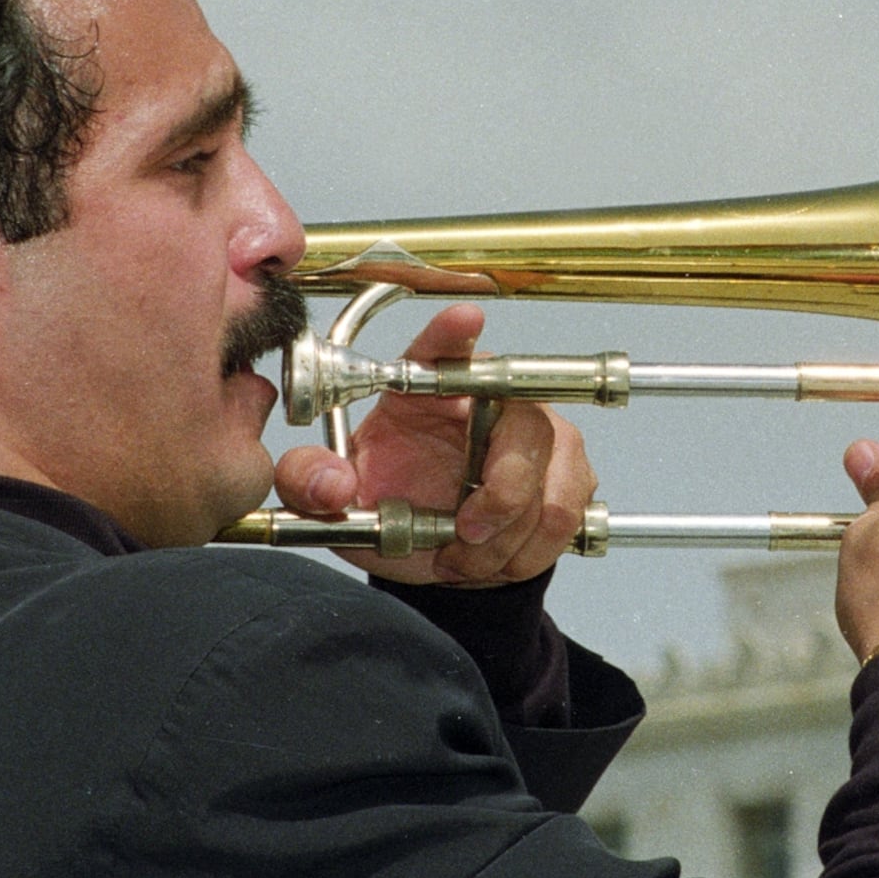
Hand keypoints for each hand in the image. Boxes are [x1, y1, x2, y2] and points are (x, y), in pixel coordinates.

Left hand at [274, 304, 596, 585]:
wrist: (437, 550)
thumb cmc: (393, 504)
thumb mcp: (337, 500)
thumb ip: (310, 483)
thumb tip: (330, 483)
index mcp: (427, 388)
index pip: (443, 349)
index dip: (454, 334)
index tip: (463, 320)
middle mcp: (492, 401)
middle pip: (523, 426)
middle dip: (501, 492)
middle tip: (464, 531)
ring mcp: (541, 435)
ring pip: (549, 485)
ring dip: (507, 538)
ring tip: (465, 554)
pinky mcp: (568, 474)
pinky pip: (564, 514)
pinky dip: (526, 551)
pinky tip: (494, 557)